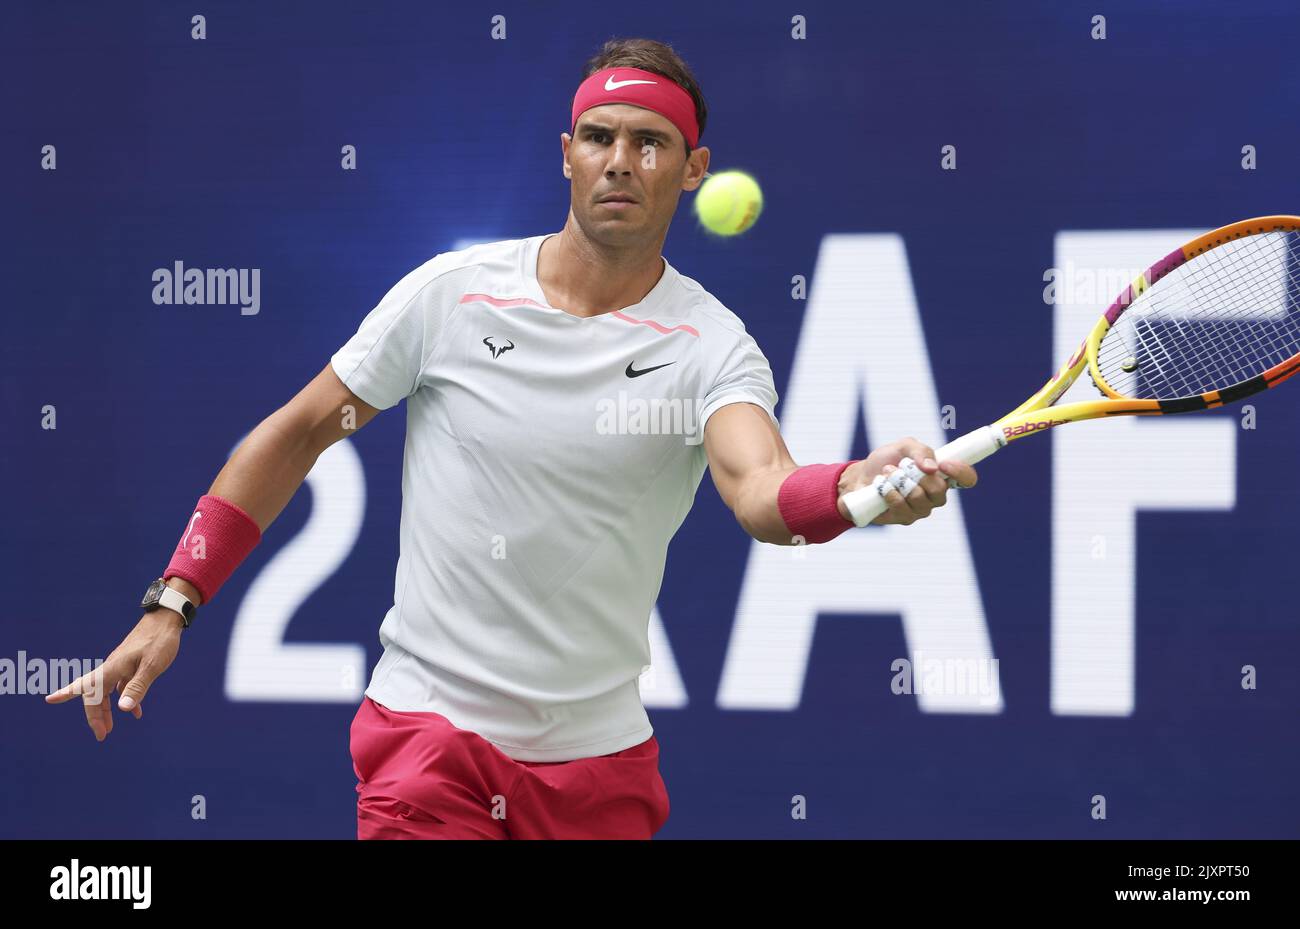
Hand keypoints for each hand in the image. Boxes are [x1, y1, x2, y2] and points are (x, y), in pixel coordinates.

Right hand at [45, 609, 182, 740]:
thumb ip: (137, 687)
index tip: (50, 700)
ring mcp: (121, 666)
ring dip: (106, 710)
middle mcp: (112, 667)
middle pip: (95, 694)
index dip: (66, 693)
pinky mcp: (131, 665)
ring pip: (106, 691)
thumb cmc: (160, 641)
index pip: (87, 686)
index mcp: (112, 668)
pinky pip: (122, 686)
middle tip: (102, 735)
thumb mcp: (151, 666)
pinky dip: (125, 699)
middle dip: (94, 715)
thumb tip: (122, 710)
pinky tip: (136, 712)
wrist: (166, 619)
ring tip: (110, 728)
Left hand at [837, 437, 978, 525]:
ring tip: (887, 472)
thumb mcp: (903, 447)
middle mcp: (935, 495)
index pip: (966, 479)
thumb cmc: (885, 462)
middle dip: (919, 476)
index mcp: (941, 476)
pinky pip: (902, 506)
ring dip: (899, 481)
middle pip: (940, 491)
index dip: (962, 472)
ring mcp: (921, 509)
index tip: (944, 464)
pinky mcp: (904, 518)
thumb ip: (920, 451)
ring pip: (919, 498)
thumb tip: (932, 468)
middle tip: (903, 466)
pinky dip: (889, 492)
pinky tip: (881, 485)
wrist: (860, 477)